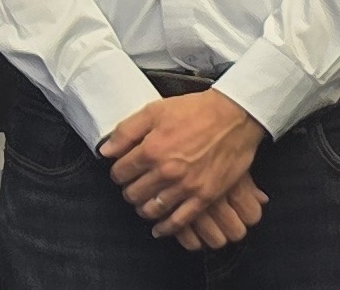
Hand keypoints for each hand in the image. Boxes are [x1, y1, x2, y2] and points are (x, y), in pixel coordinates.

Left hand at [101, 90, 266, 240]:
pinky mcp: (205, 196)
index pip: (120, 172)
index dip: (117, 172)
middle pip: (134, 193)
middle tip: (132, 186)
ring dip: (144, 207)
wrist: (233, 117)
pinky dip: (167, 227)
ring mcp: (187, 187)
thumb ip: (125, 131)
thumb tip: (105, 151)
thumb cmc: (194, 111)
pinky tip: (160, 228)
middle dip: (129, 190)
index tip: (121, 171)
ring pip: (153, 209)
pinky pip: (181, 220)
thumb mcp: (153, 111)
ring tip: (143, 202)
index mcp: (151, 150)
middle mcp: (166, 172)